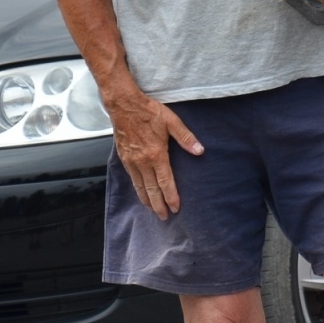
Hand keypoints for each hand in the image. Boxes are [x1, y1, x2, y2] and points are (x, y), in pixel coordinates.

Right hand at [103, 79, 203, 219]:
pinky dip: (137, 189)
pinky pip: (131, 178)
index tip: (176, 207)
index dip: (171, 196)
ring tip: (153, 210)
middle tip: (165, 217)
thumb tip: (200, 150)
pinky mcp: (124, 158)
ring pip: (139, 186)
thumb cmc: (148, 111)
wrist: (123, 105)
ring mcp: (131, 160)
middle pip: (151, 189)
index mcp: (156, 154)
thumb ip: (186, 137)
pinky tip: (141, 193)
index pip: (165, 181)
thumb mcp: (172, 121)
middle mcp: (142, 161)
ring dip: (147, 200)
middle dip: (158, 205)